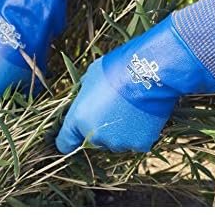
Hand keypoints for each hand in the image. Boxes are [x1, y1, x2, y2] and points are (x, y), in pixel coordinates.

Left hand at [55, 15, 214, 152]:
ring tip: (133, 109)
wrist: (149, 72)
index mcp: (79, 118)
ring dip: (122, 131)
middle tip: (115, 109)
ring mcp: (119, 142)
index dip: (69, 139)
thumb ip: (85, 94)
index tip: (74, 137)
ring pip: (117, 141)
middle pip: (95, 140)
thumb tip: (87, 97)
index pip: (65, 142)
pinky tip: (145, 115)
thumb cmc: (118, 69)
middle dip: (102, 128)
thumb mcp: (91, 76)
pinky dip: (140, 132)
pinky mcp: (140, 145)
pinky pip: (137, 141)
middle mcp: (95, 136)